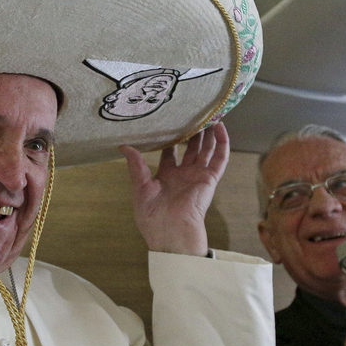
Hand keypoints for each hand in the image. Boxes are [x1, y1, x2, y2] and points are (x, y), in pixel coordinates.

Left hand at [120, 122, 229, 255]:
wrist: (170, 232)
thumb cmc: (153, 217)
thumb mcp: (140, 187)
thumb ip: (136, 165)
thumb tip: (123, 146)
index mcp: (166, 177)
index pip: (170, 153)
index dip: (170, 138)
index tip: (169, 121)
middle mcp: (184, 175)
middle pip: (191, 148)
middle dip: (192, 132)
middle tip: (192, 113)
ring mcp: (198, 176)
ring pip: (207, 149)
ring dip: (209, 133)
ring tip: (210, 114)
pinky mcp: (210, 179)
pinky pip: (220, 158)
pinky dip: (222, 142)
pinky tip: (220, 126)